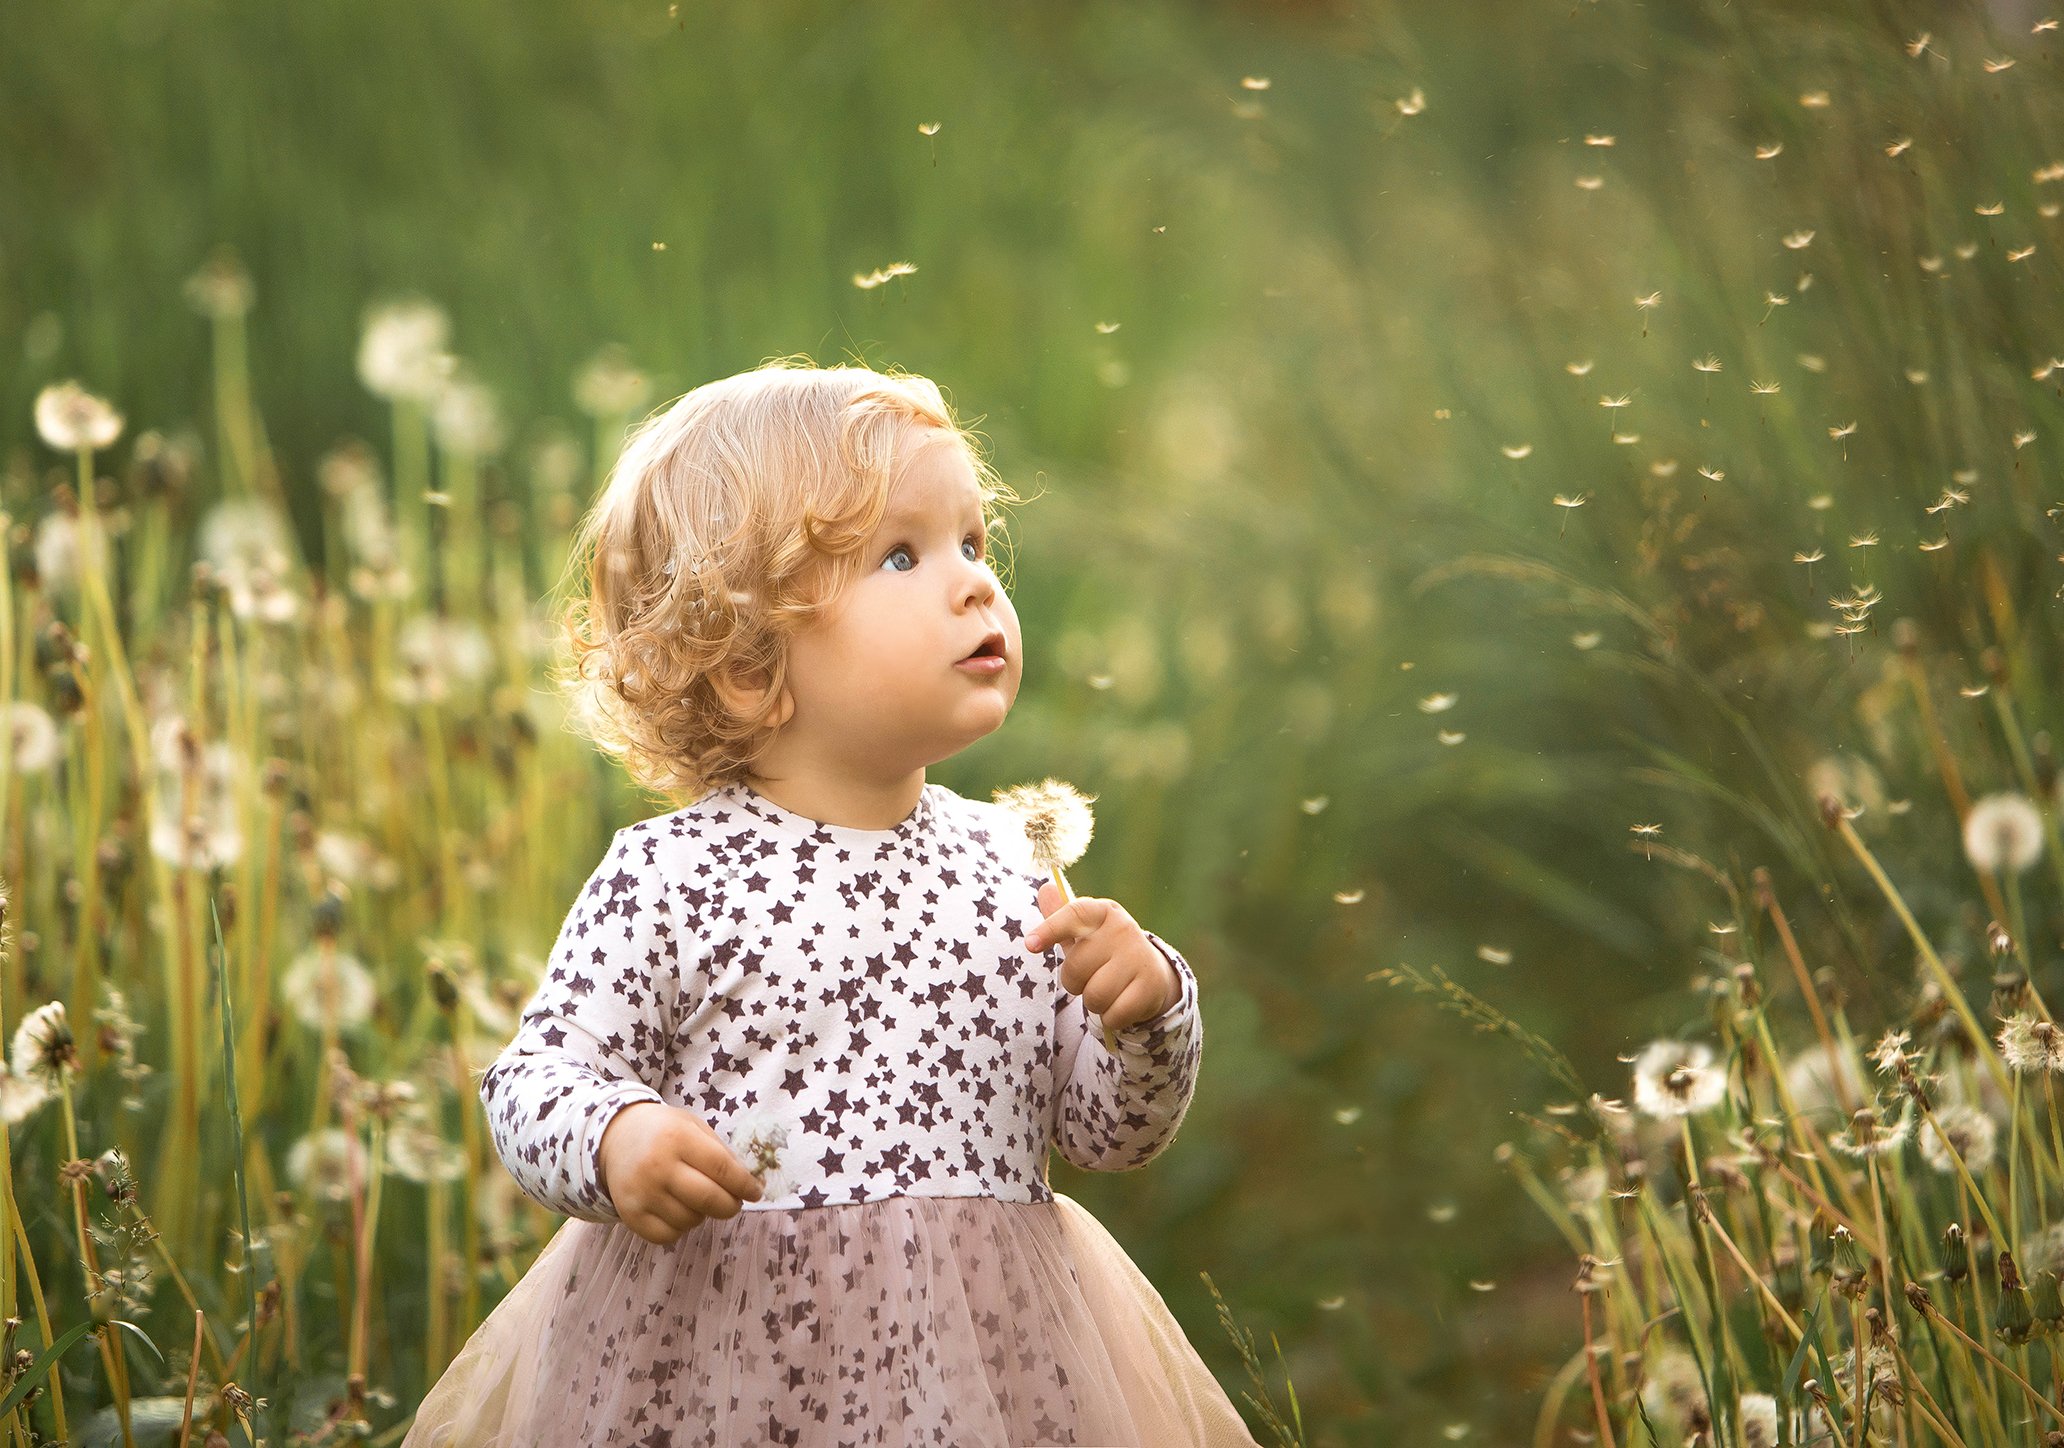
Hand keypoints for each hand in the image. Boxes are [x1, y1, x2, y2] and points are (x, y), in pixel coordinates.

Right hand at [598, 1101, 764, 1245]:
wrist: (615, 1137)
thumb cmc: (663, 1131)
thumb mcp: (693, 1126)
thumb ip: (720, 1152)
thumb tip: (748, 1184)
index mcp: (678, 1138)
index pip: (722, 1169)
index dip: (745, 1185)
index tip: (755, 1192)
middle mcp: (658, 1166)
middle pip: (709, 1199)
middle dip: (730, 1206)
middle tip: (734, 1203)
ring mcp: (642, 1193)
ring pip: (690, 1220)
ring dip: (703, 1215)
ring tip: (697, 1199)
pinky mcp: (630, 1215)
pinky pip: (668, 1236)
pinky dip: (680, 1228)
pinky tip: (678, 1210)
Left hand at [1025, 882, 1180, 1033]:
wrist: (1150, 972)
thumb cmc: (1105, 950)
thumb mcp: (1084, 931)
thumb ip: (1060, 915)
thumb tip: (1045, 888)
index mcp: (1104, 912)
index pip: (1074, 914)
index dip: (1050, 929)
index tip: (1030, 945)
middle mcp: (1123, 930)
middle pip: (1075, 968)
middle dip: (1075, 982)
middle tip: (1090, 977)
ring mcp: (1139, 958)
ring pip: (1095, 996)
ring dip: (1094, 1003)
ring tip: (1106, 991)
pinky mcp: (1150, 987)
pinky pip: (1113, 1015)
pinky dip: (1110, 1018)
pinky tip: (1120, 1004)